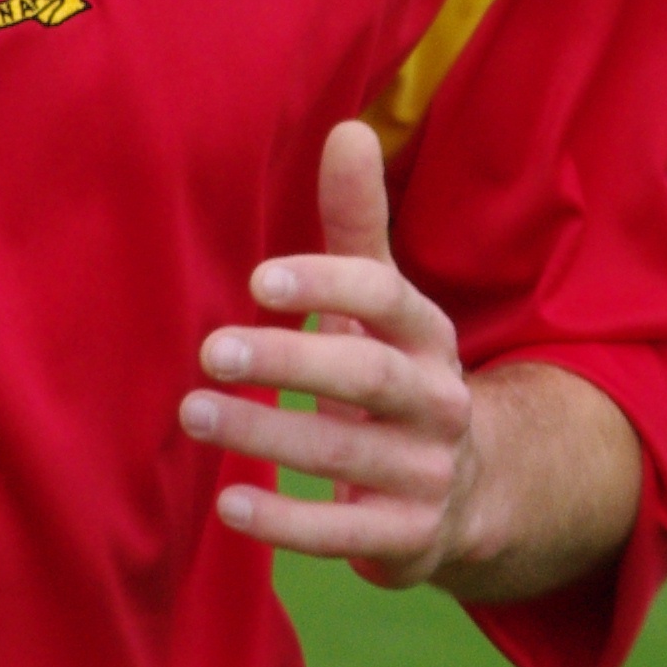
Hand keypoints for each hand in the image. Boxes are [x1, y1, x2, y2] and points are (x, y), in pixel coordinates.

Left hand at [180, 121, 480, 587]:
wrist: (474, 487)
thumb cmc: (395, 367)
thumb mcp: (382, 299)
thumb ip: (357, 221)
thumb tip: (348, 128)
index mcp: (427, 334)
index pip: (386, 298)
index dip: (326, 284)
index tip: (258, 278)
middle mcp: (436, 402)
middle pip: (366, 379)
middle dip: (287, 362)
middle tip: (208, 350)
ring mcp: (426, 473)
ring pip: (347, 457)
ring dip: (266, 436)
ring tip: (193, 414)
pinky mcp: (408, 538)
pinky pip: (347, 536)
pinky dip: (288, 523)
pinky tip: (229, 504)